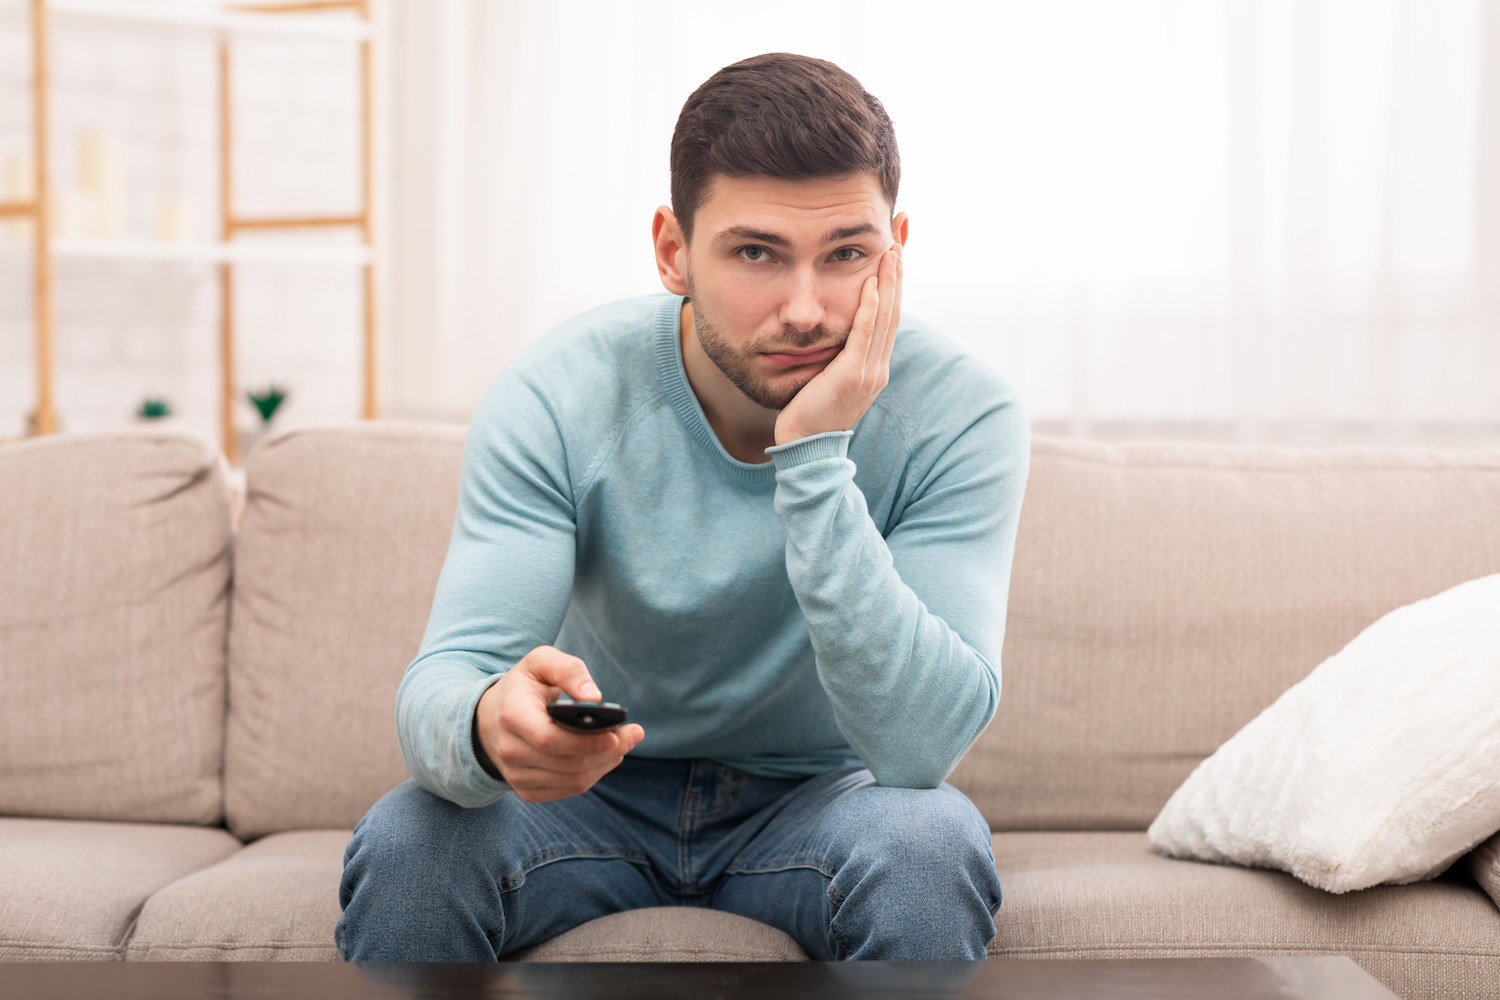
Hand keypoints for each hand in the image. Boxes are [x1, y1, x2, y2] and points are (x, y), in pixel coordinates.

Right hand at [473, 645, 644, 801]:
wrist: (490, 718)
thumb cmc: (524, 686)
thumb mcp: (541, 662)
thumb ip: (569, 670)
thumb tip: (594, 697)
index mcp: (512, 715)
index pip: (550, 739)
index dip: (586, 742)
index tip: (616, 733)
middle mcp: (510, 750)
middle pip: (568, 763)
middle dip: (607, 751)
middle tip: (633, 734)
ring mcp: (516, 774)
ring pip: (573, 780)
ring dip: (605, 764)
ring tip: (623, 743)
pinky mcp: (526, 790)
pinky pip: (569, 789)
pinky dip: (593, 774)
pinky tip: (604, 756)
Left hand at [774, 242, 902, 445]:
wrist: (807, 449)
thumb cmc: (811, 414)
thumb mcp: (829, 378)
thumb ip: (837, 354)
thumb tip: (833, 330)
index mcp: (875, 366)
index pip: (890, 315)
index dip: (895, 281)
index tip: (896, 249)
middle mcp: (878, 367)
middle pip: (894, 310)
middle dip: (898, 271)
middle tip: (900, 235)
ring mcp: (868, 372)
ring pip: (884, 318)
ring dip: (889, 281)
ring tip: (892, 249)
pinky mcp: (852, 376)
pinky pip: (863, 335)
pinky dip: (869, 308)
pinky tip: (871, 284)